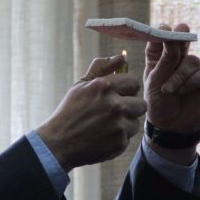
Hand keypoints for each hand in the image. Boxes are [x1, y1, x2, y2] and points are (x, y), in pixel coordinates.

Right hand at [37, 55, 146, 170]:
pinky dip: (119, 138)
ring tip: (106, 126)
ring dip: (125, 124)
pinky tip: (104, 137)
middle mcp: (114, 105)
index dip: (127, 89)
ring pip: (136, 122)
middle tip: (114, 112)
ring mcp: (118, 125)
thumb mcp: (81, 85)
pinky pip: (129, 137)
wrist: (58, 143)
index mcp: (104, 86)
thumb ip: (102, 68)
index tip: (117, 95)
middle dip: (130, 108)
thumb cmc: (69, 112)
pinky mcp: (120, 142)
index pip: (134, 82)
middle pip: (141, 104)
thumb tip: (122, 56)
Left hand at [144, 23, 199, 159]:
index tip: (162, 28)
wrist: (170, 127)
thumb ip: (164, 59)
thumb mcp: (156, 80)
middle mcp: (179, 60)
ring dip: (180, 75)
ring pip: (192, 61)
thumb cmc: (158, 103)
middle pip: (181, 42)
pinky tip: (182, 92)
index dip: (163, 32)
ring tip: (169, 89)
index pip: (163, 39)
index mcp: (162, 58)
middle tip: (179, 32)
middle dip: (180, 38)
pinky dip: (192, 82)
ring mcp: (195, 70)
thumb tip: (170, 35)